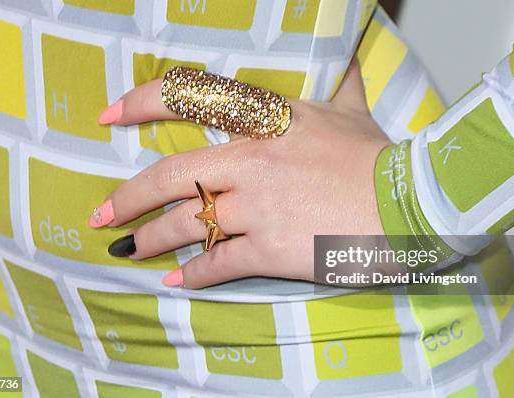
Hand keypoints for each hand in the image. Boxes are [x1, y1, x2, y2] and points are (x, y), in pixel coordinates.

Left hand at [91, 60, 389, 287]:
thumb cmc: (381, 158)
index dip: (141, 104)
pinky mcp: (271, 250)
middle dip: (129, 197)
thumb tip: (351, 52)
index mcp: (267, 121)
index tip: (108, 117)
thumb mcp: (353, 112)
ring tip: (128, 251)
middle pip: (172, 176)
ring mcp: (259, 207)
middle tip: (101, 214)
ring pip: (187, 224)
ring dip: (151, 241)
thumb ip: (341, 83)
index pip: (190, 99)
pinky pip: (220, 263)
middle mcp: (253, 162)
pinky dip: (194, 274)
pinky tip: (177, 281)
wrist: (412, 206)